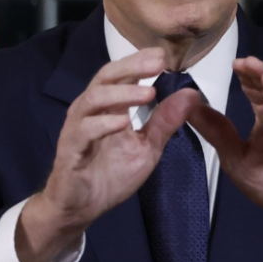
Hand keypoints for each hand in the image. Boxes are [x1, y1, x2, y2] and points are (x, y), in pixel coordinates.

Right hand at [17, 48, 200, 261]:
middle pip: (106, 77)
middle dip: (132, 67)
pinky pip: (84, 131)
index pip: (122, 74)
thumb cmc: (110, 175)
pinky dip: (104, 124)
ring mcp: (78, 128)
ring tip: (149, 93)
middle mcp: (90, 110)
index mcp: (108, 106)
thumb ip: (165, 122)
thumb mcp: (147, 148)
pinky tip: (123, 122)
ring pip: (93, 98)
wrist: (81, 207)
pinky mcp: (70, 149)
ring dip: (122, 93)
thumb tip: (192, 93)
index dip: (140, 61)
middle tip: (158, 62)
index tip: (164, 54)